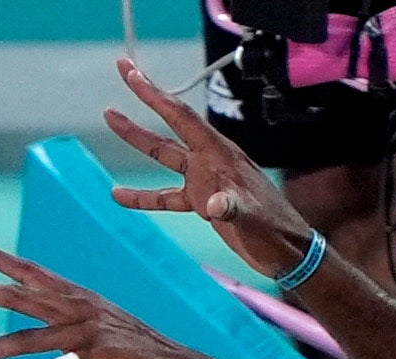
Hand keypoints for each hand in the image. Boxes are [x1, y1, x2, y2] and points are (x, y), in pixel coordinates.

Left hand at [0, 241, 230, 358]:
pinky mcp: (93, 358)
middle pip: (20, 293)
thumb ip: (79, 337)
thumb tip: (64, 349)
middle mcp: (79, 307)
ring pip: (23, 337)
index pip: (34, 272)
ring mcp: (85, 332)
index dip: (2, 258)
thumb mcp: (107, 339)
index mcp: (81, 298)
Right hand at [97, 54, 327, 286]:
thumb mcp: (253, 217)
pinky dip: (142, 196)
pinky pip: (165, 196)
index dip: (155, 95)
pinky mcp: (201, 204)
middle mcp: (208, 161)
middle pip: (169, 125)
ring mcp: (204, 181)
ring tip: (111, 117)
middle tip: (124, 70)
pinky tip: (119, 195)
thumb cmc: (273, 229)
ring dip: (137, 138)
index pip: (181, 117)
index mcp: (219, 154)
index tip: (132, 72)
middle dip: (145, 99)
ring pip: (164, 156)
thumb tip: (213, 204)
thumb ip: (233, 207)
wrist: (285, 251)